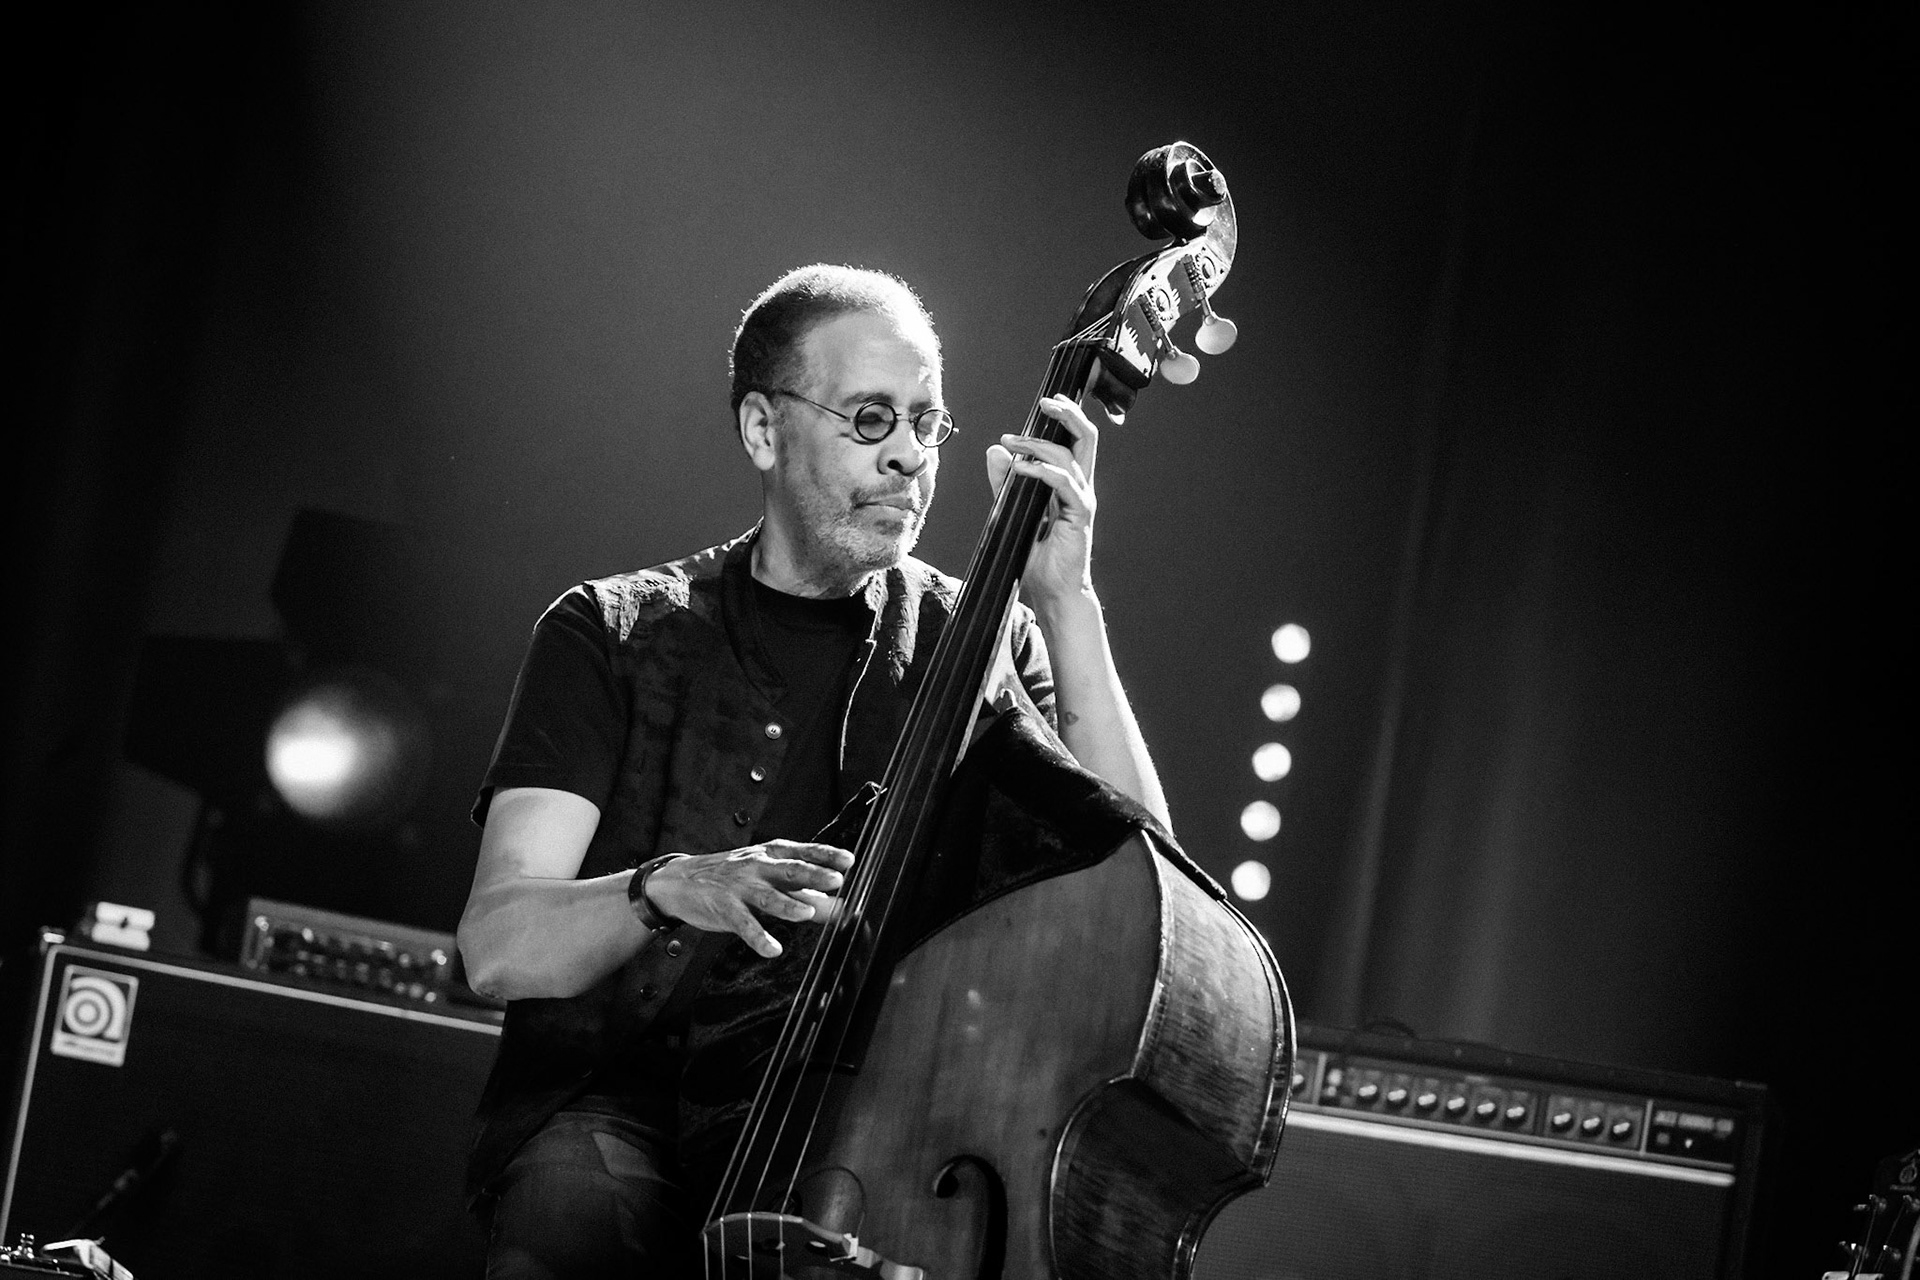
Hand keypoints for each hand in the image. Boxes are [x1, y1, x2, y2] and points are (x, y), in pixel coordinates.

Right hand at [643, 840, 852, 957]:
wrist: (680, 881)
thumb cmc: (733, 878)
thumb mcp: (768, 879)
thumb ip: (803, 893)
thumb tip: (839, 907)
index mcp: (771, 855)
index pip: (803, 852)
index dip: (827, 855)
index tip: (849, 861)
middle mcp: (757, 867)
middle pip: (789, 870)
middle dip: (814, 874)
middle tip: (836, 881)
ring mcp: (740, 887)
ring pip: (767, 896)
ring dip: (788, 904)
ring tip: (807, 912)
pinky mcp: (724, 908)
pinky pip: (743, 924)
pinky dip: (758, 937)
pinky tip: (772, 949)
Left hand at [985, 394, 1099, 608]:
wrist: (1052, 591)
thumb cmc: (1036, 556)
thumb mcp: (1012, 510)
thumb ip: (1005, 482)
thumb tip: (995, 450)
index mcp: (1069, 483)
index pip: (1075, 441)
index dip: (1067, 416)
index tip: (1046, 402)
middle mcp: (1080, 487)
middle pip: (1086, 438)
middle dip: (1068, 414)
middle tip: (1045, 402)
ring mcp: (1082, 500)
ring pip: (1070, 456)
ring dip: (1038, 444)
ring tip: (1011, 442)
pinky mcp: (1079, 516)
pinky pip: (1064, 484)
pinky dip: (1041, 471)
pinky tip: (1019, 467)